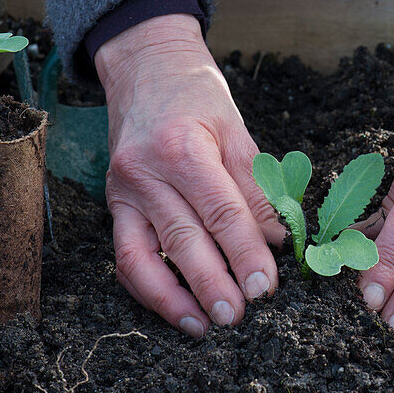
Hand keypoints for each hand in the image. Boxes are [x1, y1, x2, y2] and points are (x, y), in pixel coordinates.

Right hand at [95, 14, 284, 336]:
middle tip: (242, 314)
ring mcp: (122, 191)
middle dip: (215, 282)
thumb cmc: (196, 95)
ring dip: (176, 297)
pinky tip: (177, 309)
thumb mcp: (236, 129)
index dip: (246, 252)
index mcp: (183, 148)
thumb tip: (280, 239)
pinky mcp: (113, 205)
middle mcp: (145, 173)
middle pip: (184, 239)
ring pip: (144, 256)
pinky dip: (150, 288)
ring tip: (206, 325)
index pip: (221, 212)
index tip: (268, 285)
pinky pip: (126, 256)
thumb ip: (257, 186)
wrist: (145, 67)